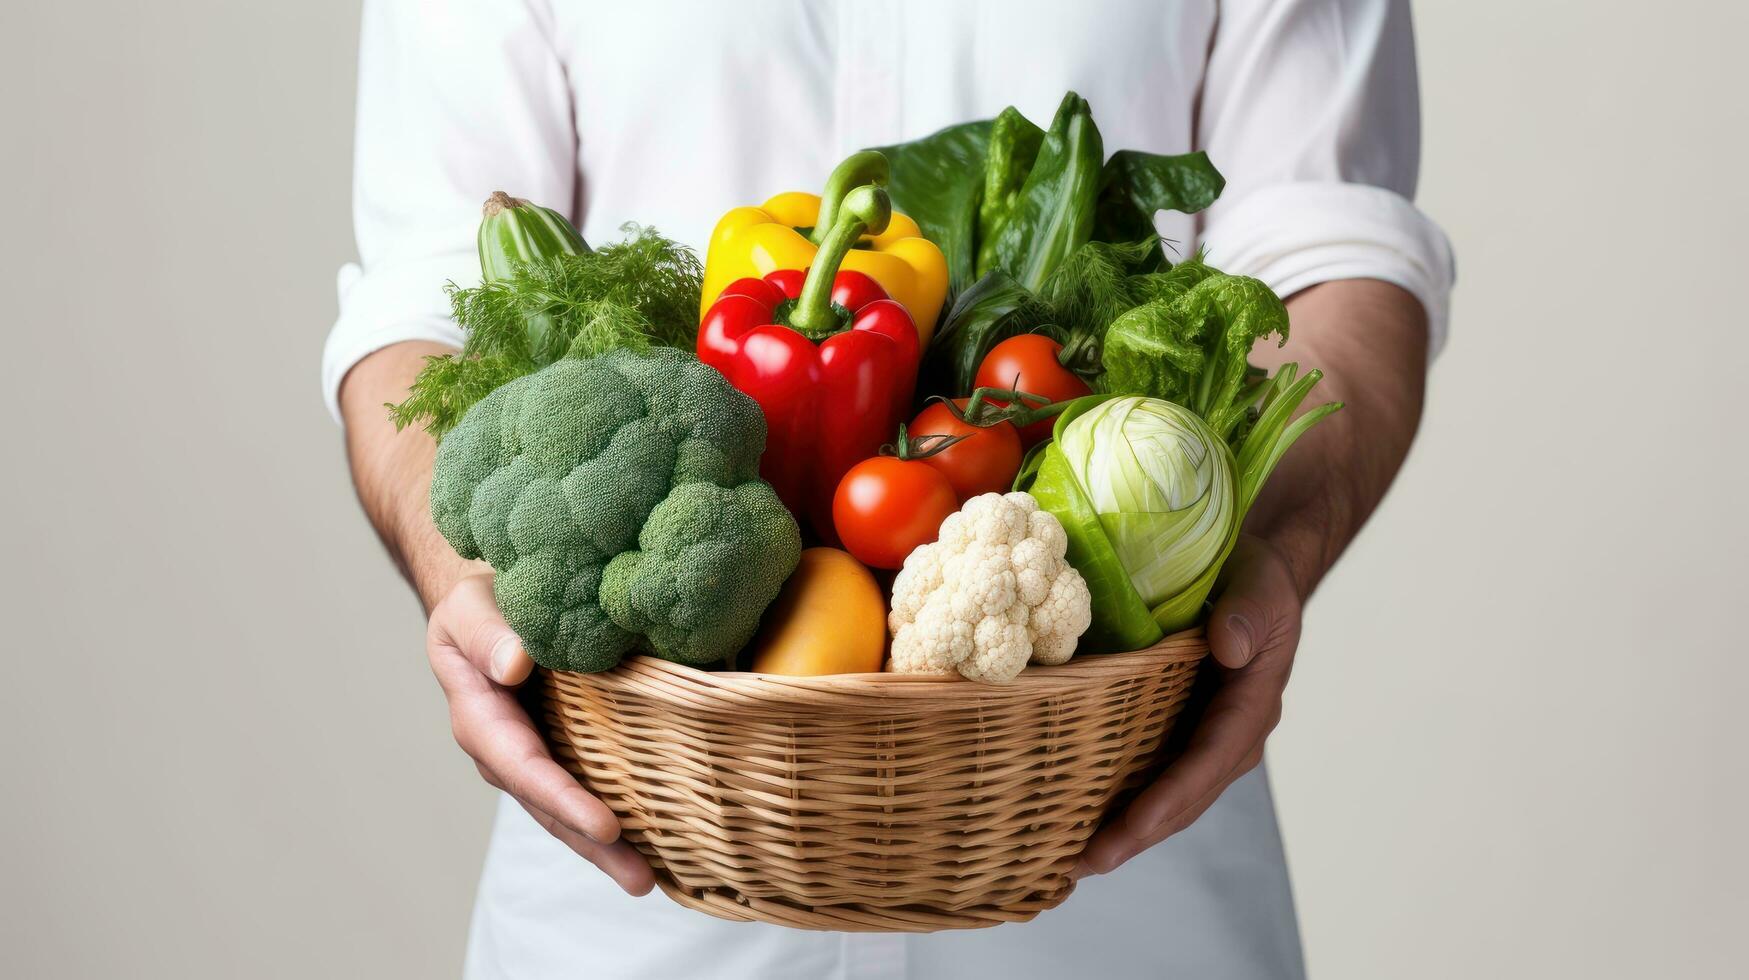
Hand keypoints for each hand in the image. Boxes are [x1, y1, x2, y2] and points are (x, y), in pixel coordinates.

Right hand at [427, 574, 654, 894]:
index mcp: (480, 717)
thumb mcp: (470, 607)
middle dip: (592, 845)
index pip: (523, 765)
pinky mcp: (564, 749)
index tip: (606, 825)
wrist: (492, 602)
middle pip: (549, 806)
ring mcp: (536, 754)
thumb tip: (514, 666)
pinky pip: (588, 786)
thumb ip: (486, 635)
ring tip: (651, 880)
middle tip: (641, 879)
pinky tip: (655, 841)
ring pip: (567, 809)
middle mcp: (506, 750)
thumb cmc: (482, 602)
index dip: (561, 797)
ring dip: (606, 847)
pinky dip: (615, 816)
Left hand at [1073, 535, 1300, 877]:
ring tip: (1070, 861)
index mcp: (1251, 706)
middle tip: (1082, 864)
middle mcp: (1230, 736)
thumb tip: (1228, 647)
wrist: (1254, 574)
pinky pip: (1151, 773)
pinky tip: (1078, 817)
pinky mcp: (1179, 730)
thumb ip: (1249, 614)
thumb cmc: (1258, 579)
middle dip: (1136, 834)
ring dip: (1124, 830)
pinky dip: (1120, 800)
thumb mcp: (1262, 587)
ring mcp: (1204, 738)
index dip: (1170, 797)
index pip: (1208, 760)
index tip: (1132, 827)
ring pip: (1166, 797)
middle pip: (1184, 797)